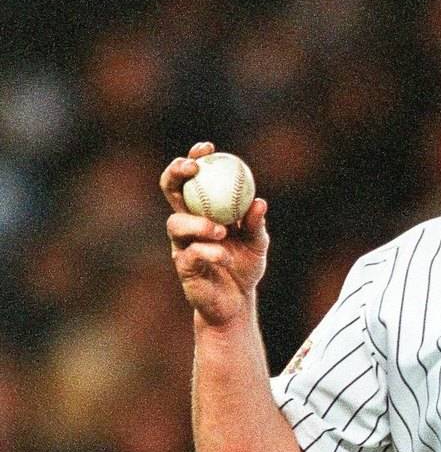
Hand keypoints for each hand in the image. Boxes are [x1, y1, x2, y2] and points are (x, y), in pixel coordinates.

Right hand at [161, 140, 268, 327]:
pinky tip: (225, 257)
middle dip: (176, 173)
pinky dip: (211, 252)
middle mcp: (187, 222)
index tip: (208, 148)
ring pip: (175, 223)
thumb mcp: (257, 243)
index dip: (194, 158)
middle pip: (170, 189)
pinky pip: (191, 253)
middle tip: (195, 169)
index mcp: (202, 208)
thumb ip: (256, 223)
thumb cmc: (244, 266)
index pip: (193, 177)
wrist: (237, 303)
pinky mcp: (182, 267)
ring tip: (222, 231)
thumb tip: (259, 202)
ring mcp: (181, 244)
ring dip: (198, 222)